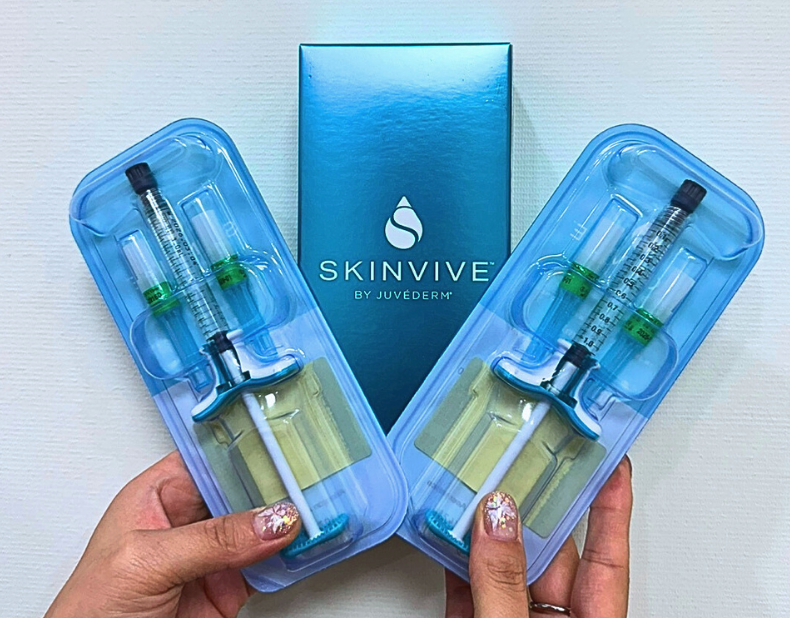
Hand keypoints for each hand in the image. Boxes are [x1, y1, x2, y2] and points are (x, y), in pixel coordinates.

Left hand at [45, 452, 300, 617]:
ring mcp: (211, 554)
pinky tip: (306, 545)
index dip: (243, 443)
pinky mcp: (229, 588)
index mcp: (158, 494)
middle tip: (311, 474)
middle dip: (276, 481)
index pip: (208, 455)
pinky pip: (269, 564)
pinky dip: (292, 555)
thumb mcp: (147, 562)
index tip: (280, 434)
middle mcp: (187, 519)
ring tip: (318, 506)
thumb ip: (211, 539)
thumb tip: (270, 519)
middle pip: (242, 488)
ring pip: (261, 526)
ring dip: (288, 519)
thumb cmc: (90, 612)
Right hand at [445, 457, 632, 617]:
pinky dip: (454, 556)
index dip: (610, 508)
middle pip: (549, 554)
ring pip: (502, 566)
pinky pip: (466, 584)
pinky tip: (446, 529)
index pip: (608, 559)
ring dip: (486, 529)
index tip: (611, 463)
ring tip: (476, 488)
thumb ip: (503, 584)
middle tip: (524, 461)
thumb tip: (496, 522)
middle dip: (533, 507)